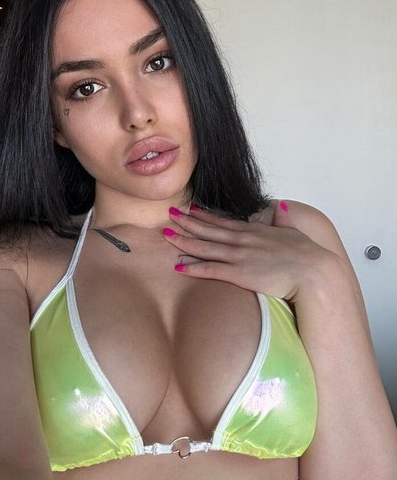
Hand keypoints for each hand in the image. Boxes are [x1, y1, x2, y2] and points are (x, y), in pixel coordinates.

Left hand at [163, 201, 339, 303]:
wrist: (313, 271)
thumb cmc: (307, 254)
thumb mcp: (293, 231)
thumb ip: (283, 218)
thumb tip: (280, 206)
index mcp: (253, 230)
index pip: (222, 221)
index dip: (203, 216)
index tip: (189, 210)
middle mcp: (242, 240)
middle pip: (207, 230)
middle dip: (185, 222)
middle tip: (168, 214)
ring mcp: (239, 256)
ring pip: (204, 247)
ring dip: (183, 241)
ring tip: (165, 235)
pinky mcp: (239, 274)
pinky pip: (211, 270)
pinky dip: (193, 268)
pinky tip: (178, 267)